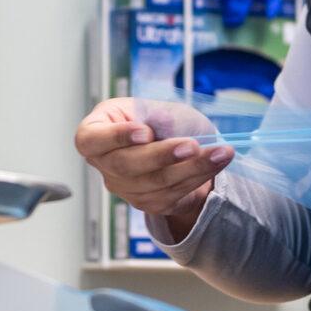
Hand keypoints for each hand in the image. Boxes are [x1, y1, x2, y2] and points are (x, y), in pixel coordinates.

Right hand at [74, 97, 233, 231]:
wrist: (183, 146)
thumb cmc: (161, 121)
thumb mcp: (160, 107)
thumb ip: (159, 116)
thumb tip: (161, 124)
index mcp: (96, 130)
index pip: (91, 139)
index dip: (115, 137)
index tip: (146, 131)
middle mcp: (104, 163)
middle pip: (125, 165)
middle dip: (162, 155)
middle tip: (192, 145)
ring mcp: (124, 187)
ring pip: (154, 183)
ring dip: (192, 167)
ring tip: (220, 152)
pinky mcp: (147, 203)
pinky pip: (172, 193)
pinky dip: (199, 176)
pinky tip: (218, 161)